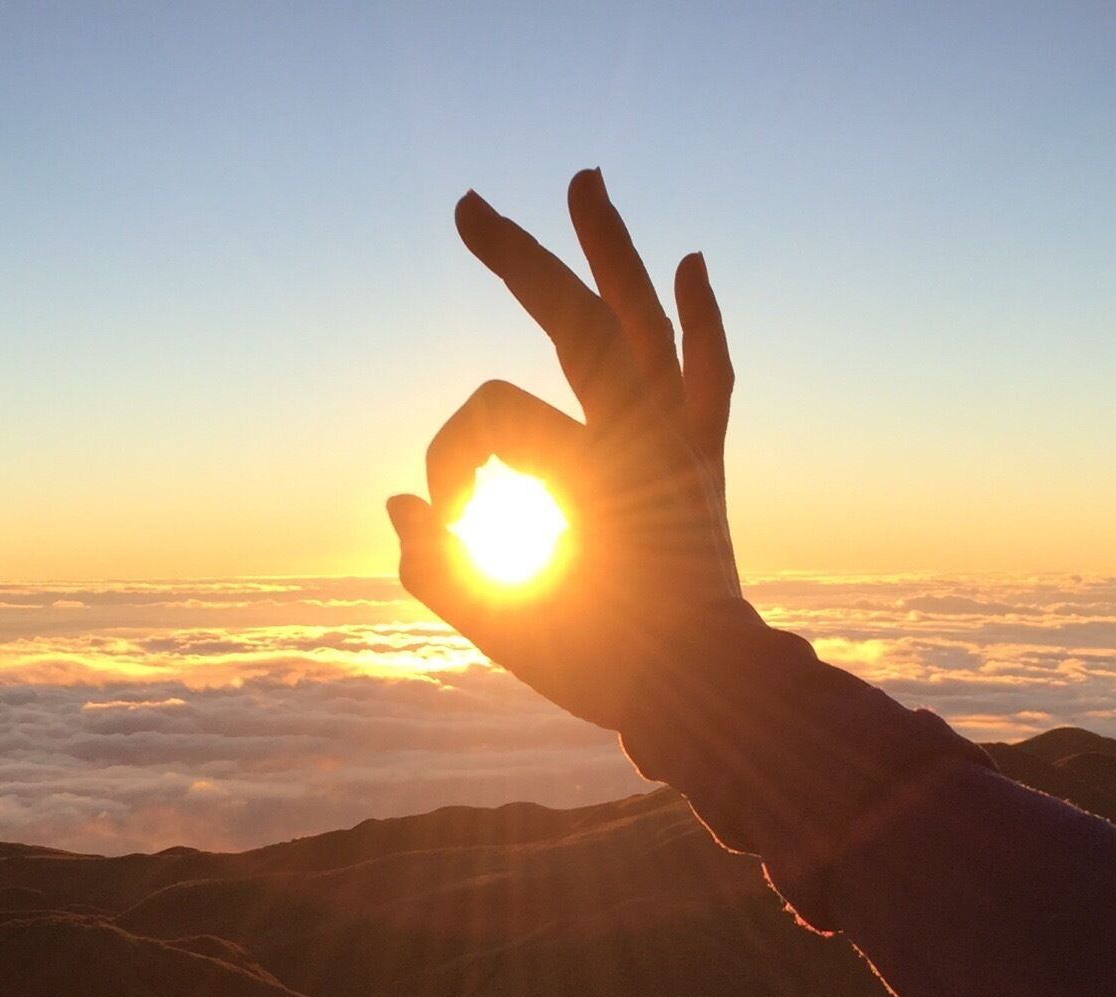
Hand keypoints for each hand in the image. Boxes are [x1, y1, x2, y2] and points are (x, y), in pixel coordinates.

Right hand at [388, 170, 743, 733]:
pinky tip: (692, 265)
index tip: (450, 528)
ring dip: (615, 248)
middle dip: (517, 256)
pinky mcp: (702, 463)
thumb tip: (404, 508)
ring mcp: (678, 440)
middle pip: (574, 317)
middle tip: (468, 206)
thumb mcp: (503, 630)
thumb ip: (436, 570)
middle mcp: (642, 434)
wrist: (711, 695)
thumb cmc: (606, 668)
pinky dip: (703, 322)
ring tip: (586, 181)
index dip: (453, 465)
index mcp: (590, 467)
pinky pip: (708, 378)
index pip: (490, 421)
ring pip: (647, 320)